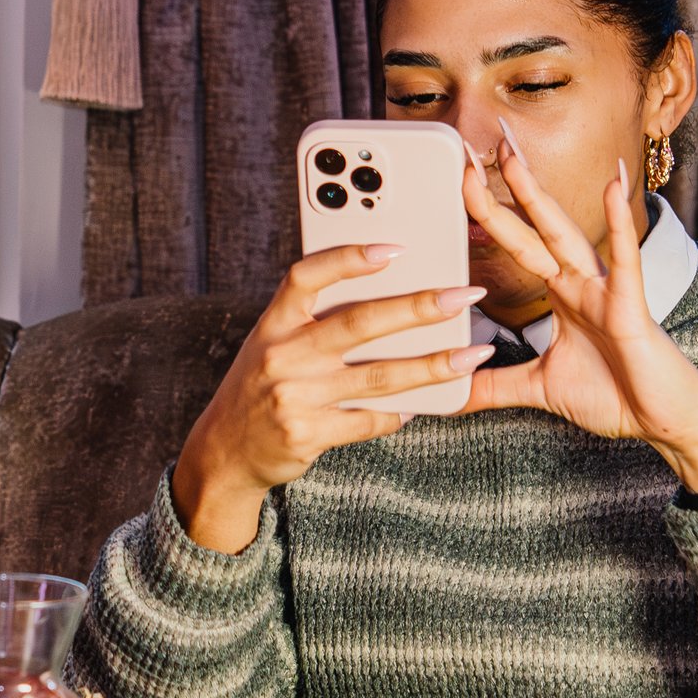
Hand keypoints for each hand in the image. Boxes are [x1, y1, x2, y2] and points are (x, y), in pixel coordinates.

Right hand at [171, 247, 492, 552]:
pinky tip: (425, 404)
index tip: (393, 248)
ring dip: (431, 365)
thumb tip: (386, 289)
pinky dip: (400, 413)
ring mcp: (293, 397)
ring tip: (471, 356)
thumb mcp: (273, 342)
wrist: (226, 449)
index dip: (347, 258)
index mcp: (273, 324)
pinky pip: (368, 420)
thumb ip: (314, 318)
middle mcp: (281, 355)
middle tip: (463, 296)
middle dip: (417, 308)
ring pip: (376, 377)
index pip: (306, 277)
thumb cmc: (262, 384)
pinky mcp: (307, 434)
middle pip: (357, 323)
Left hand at [459, 130, 697, 492]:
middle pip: (535, 227)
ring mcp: (606, 289)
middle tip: (478, 148)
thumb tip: (452, 392)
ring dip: (538, 196)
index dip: (491, 215)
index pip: (519, 244)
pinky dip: (619, 224)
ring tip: (514, 157)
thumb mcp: (538, 387)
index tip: (464, 182)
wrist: (663, 420)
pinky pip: (625, 259)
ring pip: (566, 234)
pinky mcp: (631, 307)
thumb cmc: (613, 395)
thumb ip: (494, 385)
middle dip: (506, 188)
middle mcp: (581, 282)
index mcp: (562, 293)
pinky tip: (614, 186)